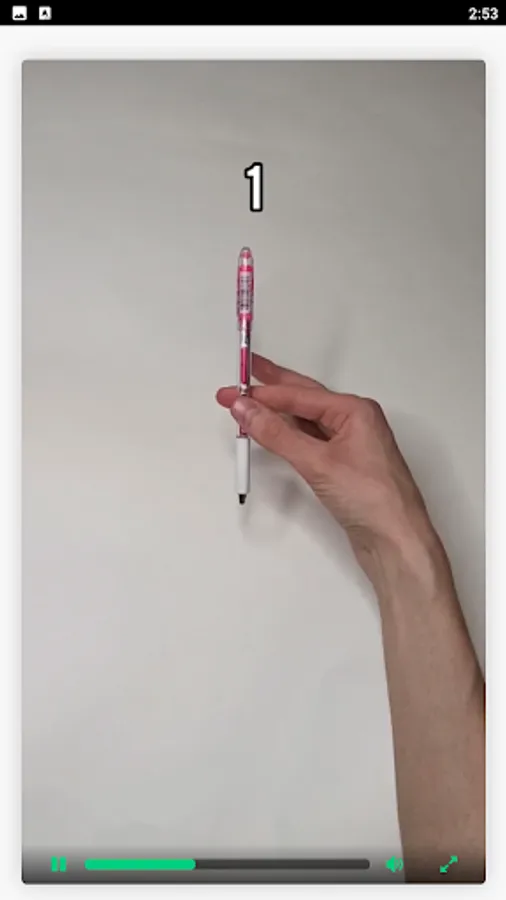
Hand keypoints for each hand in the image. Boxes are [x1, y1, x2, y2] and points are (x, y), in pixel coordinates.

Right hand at [216, 354, 433, 553]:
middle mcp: (355, 422)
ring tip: (250, 403)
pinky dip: (288, 435)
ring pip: (306, 420)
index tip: (234, 390)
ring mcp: (350, 444)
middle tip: (241, 379)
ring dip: (277, 413)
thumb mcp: (318, 462)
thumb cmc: (373, 499)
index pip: (300, 394)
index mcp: (356, 411)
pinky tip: (273, 432)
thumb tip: (247, 409)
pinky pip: (310, 440)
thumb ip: (277, 435)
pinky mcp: (343, 466)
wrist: (396, 540)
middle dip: (270, 391)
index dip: (263, 392)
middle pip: (304, 398)